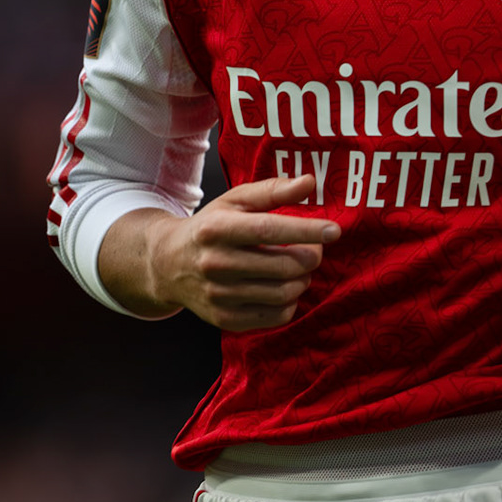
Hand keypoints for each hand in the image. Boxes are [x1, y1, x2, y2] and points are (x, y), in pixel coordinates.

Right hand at [145, 174, 336, 330]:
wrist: (167, 264)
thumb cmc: (210, 227)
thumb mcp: (234, 202)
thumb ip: (272, 190)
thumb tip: (309, 182)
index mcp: (216, 229)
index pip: (268, 230)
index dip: (305, 230)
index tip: (334, 230)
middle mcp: (214, 264)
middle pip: (283, 265)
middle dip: (311, 256)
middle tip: (315, 248)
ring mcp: (219, 295)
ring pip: (284, 293)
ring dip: (303, 279)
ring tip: (300, 267)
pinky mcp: (225, 319)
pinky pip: (276, 316)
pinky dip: (291, 302)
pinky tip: (285, 287)